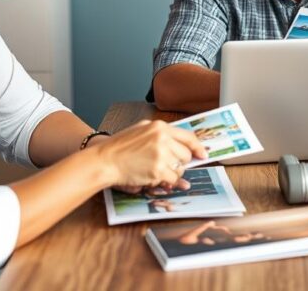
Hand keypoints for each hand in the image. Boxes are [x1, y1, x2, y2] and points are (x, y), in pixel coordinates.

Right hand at [91, 120, 206, 189]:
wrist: (105, 159)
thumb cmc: (120, 146)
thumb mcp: (142, 130)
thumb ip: (162, 134)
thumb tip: (183, 144)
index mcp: (160, 127)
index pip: (188, 137)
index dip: (198, 147)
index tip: (203, 155)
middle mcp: (163, 138)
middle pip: (186, 155)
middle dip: (180, 163)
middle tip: (167, 165)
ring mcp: (161, 154)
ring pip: (180, 168)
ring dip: (172, 173)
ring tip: (156, 169)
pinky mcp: (157, 170)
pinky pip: (171, 179)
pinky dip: (165, 181)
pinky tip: (152, 175)